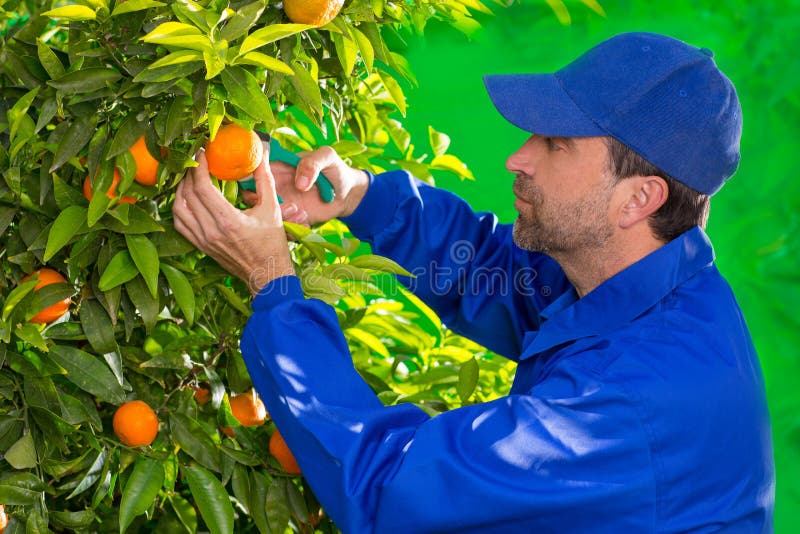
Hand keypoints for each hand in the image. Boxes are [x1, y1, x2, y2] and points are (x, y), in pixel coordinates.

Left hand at [172, 151, 293, 294]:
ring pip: (178, 209)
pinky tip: (187, 198)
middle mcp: (211, 231)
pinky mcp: (201, 246)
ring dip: (181, 189)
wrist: (267, 275)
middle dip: (189, 173)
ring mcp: (203, 240)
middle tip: (196, 160)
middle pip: (188, 194)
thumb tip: (262, 155)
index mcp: (228, 221)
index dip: (199, 166)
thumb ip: (264, 180)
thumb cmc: (272, 244)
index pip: (202, 187)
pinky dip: (179, 208)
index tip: (202, 153)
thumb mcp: (272, 209)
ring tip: (190, 177)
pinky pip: (180, 224)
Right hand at [241, 145, 369, 225]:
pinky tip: (307, 222)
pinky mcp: (290, 219)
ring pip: (265, 214)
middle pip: (253, 195)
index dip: (249, 175)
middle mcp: (275, 186)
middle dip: (262, 202)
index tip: (256, 182)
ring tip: (301, 212)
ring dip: (280, 216)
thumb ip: (312, 163)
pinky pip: (282, 227)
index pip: (254, 168)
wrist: (348, 195)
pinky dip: (291, 227)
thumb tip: (300, 182)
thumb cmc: (336, 170)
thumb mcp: (327, 158)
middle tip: (287, 204)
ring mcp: (281, 204)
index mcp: (279, 166)